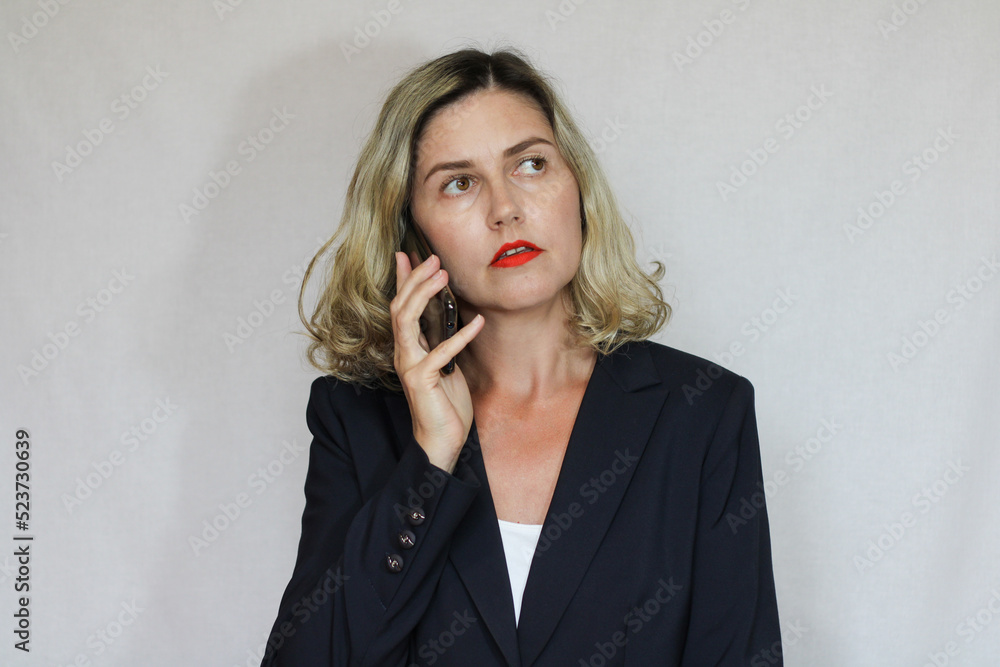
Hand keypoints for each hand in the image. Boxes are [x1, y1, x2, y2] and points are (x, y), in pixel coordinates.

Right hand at [391, 251, 484, 473]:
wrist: (442, 440)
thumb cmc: (445, 404)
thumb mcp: (446, 364)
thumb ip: (441, 339)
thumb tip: (447, 313)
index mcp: (408, 347)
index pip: (401, 306)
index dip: (403, 280)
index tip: (409, 254)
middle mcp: (403, 353)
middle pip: (400, 307)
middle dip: (414, 279)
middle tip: (433, 259)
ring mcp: (409, 366)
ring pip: (407, 321)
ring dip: (423, 295)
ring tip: (442, 277)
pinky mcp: (422, 380)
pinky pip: (440, 351)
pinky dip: (460, 335)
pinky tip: (479, 322)